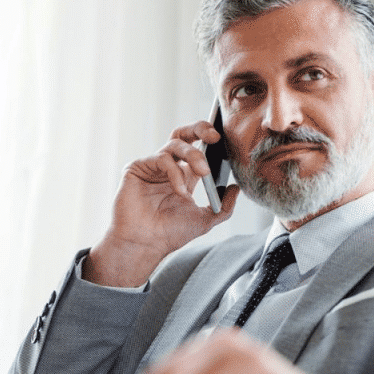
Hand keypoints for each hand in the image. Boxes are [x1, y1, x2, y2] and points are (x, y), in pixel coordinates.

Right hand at [84, 121, 239, 286]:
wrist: (145, 245)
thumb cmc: (169, 234)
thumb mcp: (205, 220)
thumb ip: (224, 206)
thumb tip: (236, 188)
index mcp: (184, 175)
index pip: (197, 147)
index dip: (210, 139)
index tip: (226, 141)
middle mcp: (168, 167)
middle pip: (183, 135)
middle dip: (199, 128)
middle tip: (215, 137)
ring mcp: (152, 167)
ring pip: (174, 144)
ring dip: (193, 156)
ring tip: (204, 173)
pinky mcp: (137, 168)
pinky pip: (161, 159)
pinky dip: (175, 172)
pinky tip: (180, 190)